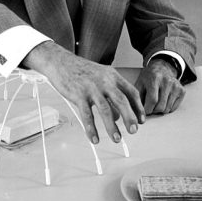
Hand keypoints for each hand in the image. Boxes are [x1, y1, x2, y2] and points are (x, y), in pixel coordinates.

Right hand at [22, 41, 144, 143]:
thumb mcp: (100, 76)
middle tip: (134, 131)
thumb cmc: (80, 70)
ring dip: (112, 127)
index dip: (138, 107)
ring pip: (105, 110)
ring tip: (117, 139)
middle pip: (122, 101)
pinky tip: (94, 138)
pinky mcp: (78, 95)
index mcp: (112, 75)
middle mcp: (104, 81)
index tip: (141, 120)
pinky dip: (91, 129)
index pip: (131, 92)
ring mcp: (91, 88)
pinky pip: (87, 115)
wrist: (60, 61)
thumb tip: (119, 115)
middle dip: (130, 118)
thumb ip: (111, 93)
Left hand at [135, 58, 185, 114]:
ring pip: (167, 109)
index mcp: (155, 78)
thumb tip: (137, 112)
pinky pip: (174, 108)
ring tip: (155, 103)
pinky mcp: (182, 91)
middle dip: (153, 111)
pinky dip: (167, 108)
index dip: (147, 109)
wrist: (162, 68)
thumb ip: (137, 96)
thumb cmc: (149, 77)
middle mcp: (167, 82)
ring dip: (160, 110)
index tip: (144, 111)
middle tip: (149, 107)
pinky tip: (163, 101)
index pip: (152, 100)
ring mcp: (176, 86)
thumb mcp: (140, 83)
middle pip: (160, 106)